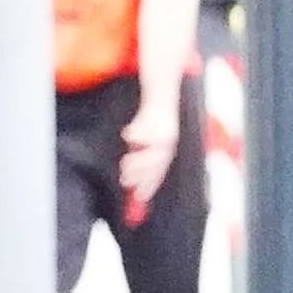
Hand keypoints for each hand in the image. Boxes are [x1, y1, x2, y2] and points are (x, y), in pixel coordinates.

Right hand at [119, 106, 178, 226]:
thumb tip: (129, 181)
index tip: (139, 196)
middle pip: (156, 163)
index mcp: (167, 149)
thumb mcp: (148, 144)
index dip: (151, 184)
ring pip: (148, 151)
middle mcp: (168, 142)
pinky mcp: (153, 119)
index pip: (160, 171)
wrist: (161, 95)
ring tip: (125, 162)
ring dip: (136, 160)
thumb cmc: (153, 122)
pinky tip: (127, 134)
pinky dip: (132, 135)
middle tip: (124, 180)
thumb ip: (141, 161)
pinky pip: (139, 132)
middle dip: (140, 174)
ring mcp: (161, 130)